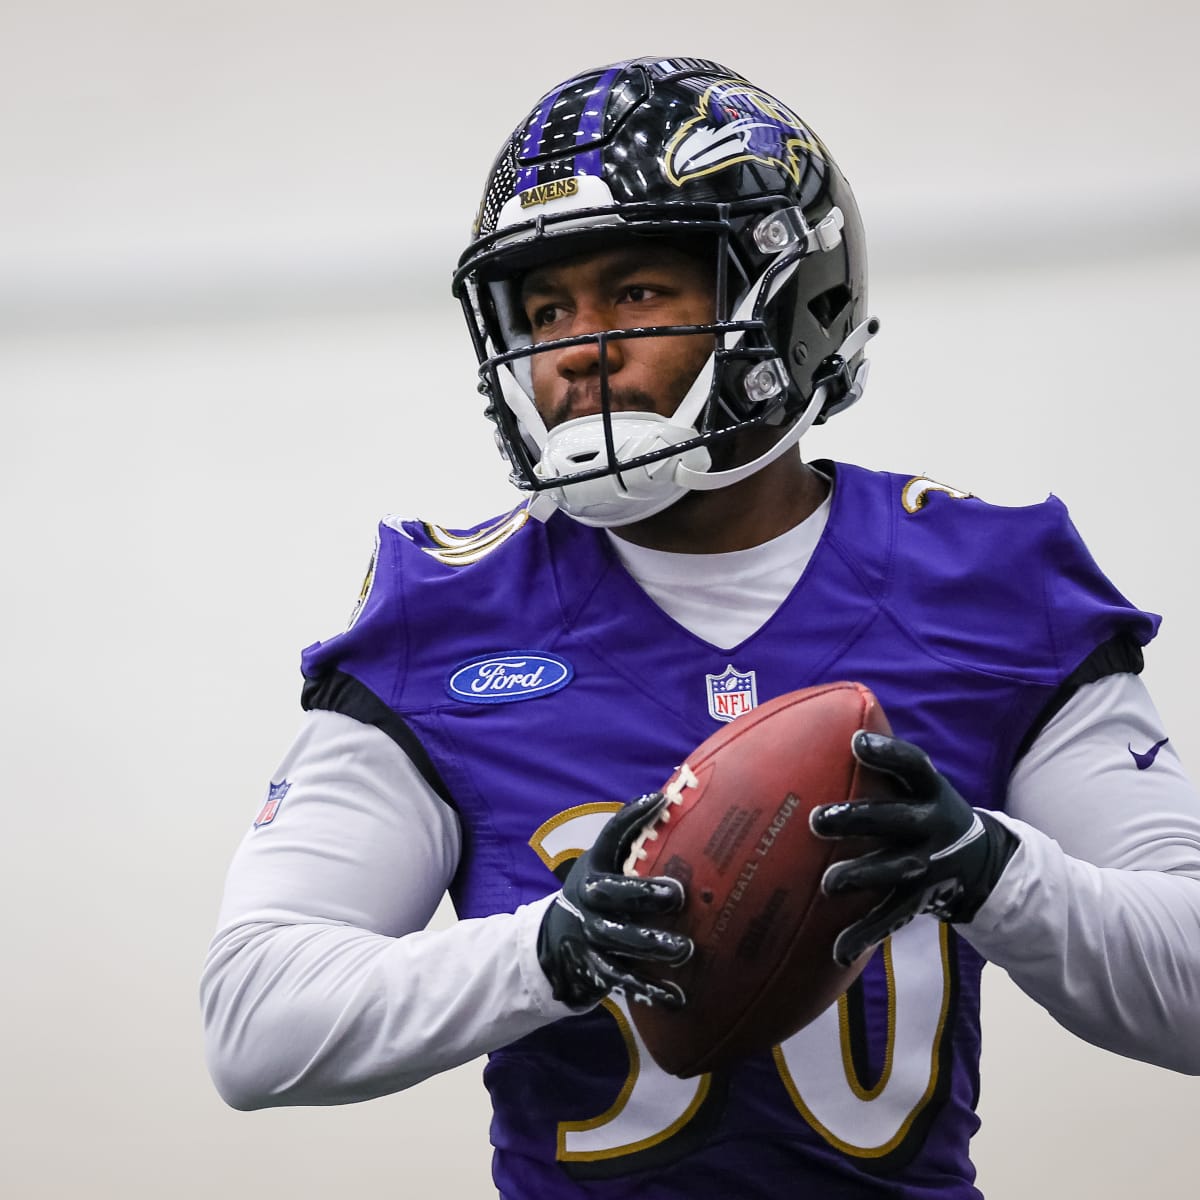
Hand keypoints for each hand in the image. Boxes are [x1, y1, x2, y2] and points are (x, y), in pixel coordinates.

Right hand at [537, 792, 691, 1008]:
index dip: (632, 816)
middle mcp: (587, 900)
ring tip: (684, 950)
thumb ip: (632, 837)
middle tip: (677, 895)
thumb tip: (672, 798)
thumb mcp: (605, 863)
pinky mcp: (596, 970)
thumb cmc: (599, 892)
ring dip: (649, 946)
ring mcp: (589, 936)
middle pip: (612, 896)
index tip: (660, 802)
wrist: (556, 941)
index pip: (609, 837)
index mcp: (593, 868)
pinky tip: (676, 997)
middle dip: (644, 895)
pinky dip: (648, 990)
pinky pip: (621, 981)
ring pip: (616, 941)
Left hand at [810, 730, 1018, 966]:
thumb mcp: (915, 786)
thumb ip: (880, 767)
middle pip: (895, 820)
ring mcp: (929, 865)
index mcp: (929, 791)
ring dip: (860, 876)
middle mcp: (932, 826)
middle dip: (857, 819)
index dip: (886, 753)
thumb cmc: (920, 811)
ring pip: (892, 872)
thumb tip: (806, 729)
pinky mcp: (920, 899)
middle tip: (817, 820)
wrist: (980, 862)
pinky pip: (889, 918)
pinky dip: (863, 934)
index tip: (856, 742)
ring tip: (828, 883)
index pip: (913, 765)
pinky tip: (836, 949)